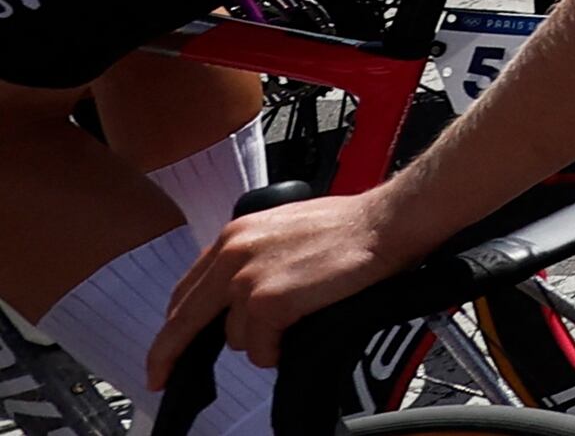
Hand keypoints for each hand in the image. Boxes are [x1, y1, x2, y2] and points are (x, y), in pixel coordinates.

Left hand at [153, 188, 409, 379]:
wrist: (387, 223)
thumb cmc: (351, 226)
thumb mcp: (283, 229)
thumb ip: (250, 257)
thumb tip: (238, 296)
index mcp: (234, 236)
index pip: (185, 290)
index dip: (172, 325)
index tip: (165, 349)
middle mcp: (232, 254)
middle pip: (182, 321)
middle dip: (169, 355)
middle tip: (163, 378)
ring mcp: (248, 279)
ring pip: (233, 337)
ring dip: (259, 339)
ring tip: (295, 319)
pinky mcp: (270, 302)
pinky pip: (259, 349)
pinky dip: (277, 350)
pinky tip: (300, 330)